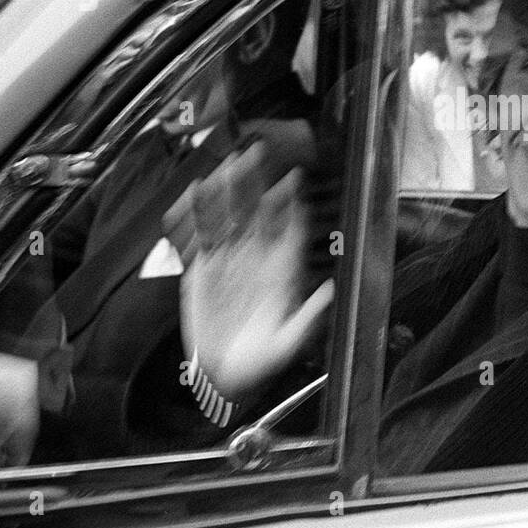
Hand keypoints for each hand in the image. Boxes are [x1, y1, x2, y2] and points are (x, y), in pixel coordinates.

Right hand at [166, 143, 333, 400]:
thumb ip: (310, 317)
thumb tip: (332, 291)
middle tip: (257, 152)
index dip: (292, 202)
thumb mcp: (290, 344)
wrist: (225, 375)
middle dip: (258, 182)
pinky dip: (197, 212)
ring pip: (229, 215)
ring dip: (229, 189)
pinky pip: (200, 233)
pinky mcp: (203, 267)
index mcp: (283, 269)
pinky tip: (195, 190)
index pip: (290, 227)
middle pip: (259, 211)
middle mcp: (258, 257)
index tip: (293, 177)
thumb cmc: (263, 361)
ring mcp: (230, 258)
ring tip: (228, 162)